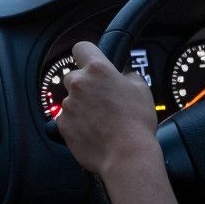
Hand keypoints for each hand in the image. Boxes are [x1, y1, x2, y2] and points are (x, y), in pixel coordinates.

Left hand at [58, 41, 160, 176]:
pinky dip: (76, 123)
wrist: (127, 155)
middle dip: (84, 85)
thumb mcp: (142, 90)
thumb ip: (128, 76)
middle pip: (73, 76)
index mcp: (98, 69)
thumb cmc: (137, 122)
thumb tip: (124, 75)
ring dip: (81, 106)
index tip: (90, 63)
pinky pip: (67, 118)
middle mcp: (79, 83)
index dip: (86, 54)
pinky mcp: (62, 124)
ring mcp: (68, 104)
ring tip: (100, 120)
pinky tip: (93, 131)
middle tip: (101, 99)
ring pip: (71, 99)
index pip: (81, 48)